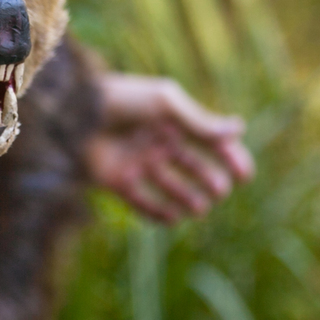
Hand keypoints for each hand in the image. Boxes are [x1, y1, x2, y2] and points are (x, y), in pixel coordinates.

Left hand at [83, 74, 253, 223]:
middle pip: (195, 169)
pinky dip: (159, 213)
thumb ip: (200, 123)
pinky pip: (144, 204)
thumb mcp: (166, 106)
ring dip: (189, 200)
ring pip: (173, 189)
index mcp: (173, 122)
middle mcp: (159, 144)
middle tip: (219, 191)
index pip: (211, 143)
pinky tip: (173, 218)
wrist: (75, 114)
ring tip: (200, 207)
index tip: (245, 175)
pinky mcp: (119, 182)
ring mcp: (140, 163)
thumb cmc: (124, 101)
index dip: (231, 159)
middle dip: (211, 182)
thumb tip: (239, 130)